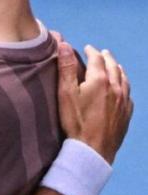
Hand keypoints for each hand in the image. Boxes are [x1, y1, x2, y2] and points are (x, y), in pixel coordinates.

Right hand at [56, 43, 132, 163]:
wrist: (93, 149)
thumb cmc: (76, 122)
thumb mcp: (65, 93)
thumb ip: (66, 68)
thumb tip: (65, 44)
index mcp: (99, 80)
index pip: (97, 59)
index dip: (91, 52)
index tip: (87, 48)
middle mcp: (115, 88)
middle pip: (113, 67)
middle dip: (106, 58)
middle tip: (101, 53)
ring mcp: (123, 101)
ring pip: (124, 79)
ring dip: (118, 70)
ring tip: (114, 66)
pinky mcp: (126, 114)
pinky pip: (128, 94)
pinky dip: (124, 86)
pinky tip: (122, 89)